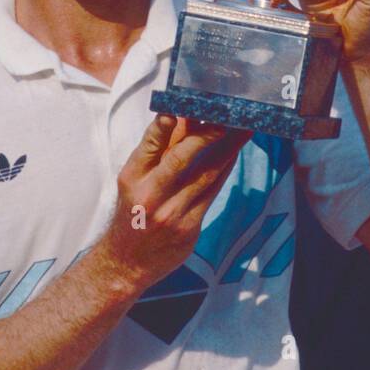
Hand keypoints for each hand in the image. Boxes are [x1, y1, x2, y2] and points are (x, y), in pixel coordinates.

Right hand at [104, 114, 249, 293]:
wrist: (127, 262)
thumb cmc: (132, 212)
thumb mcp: (134, 179)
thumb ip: (157, 149)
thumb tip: (179, 116)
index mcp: (132, 177)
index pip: (150, 144)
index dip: (166, 124)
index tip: (182, 107)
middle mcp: (150, 194)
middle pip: (181, 158)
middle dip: (206, 134)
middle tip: (226, 117)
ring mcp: (171, 213)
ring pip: (205, 174)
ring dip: (227, 148)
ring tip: (242, 129)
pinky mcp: (188, 227)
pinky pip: (211, 192)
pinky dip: (223, 170)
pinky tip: (233, 154)